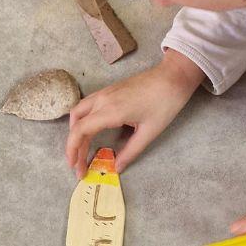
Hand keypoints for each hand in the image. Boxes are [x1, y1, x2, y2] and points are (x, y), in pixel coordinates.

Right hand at [66, 49, 203, 177]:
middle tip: (79, 164)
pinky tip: (91, 131)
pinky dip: (83, 120)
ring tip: (83, 149)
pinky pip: (88, 105)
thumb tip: (116, 167)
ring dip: (76, 131)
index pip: (80, 131)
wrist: (172, 77)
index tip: (76, 167)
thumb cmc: (164, 104)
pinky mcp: (110, 89)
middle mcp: (103, 100)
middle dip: (73, 145)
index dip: (73, 151)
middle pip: (76, 122)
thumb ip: (130, 152)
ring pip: (79, 111)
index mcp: (111, 111)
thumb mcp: (149, 133)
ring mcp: (105, 92)